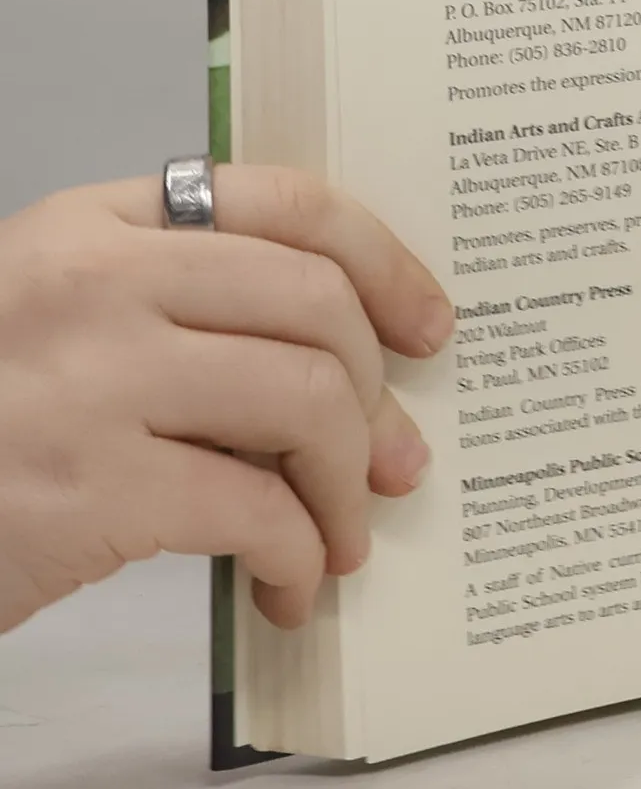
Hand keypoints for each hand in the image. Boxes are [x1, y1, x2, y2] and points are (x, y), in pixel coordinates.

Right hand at [0, 166, 452, 633]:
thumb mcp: (64, 324)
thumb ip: (183, 310)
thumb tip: (351, 367)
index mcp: (97, 225)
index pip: (287, 203)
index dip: (385, 264)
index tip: (430, 326)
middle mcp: (96, 280)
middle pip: (316, 306)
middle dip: (376, 396)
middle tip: (393, 462)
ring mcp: (89, 377)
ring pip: (304, 400)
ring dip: (345, 485)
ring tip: (339, 537)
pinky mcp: (88, 484)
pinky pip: (256, 508)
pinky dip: (297, 555)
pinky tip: (288, 585)